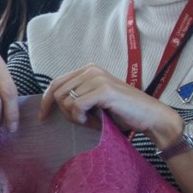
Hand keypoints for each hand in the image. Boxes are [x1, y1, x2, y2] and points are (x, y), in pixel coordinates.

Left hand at [39, 63, 180, 141]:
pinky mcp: (103, 90)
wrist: (150, 116)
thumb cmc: (122, 113)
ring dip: (73, 116)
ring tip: (90, 121)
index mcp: (88, 71)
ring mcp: (98, 78)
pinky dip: (80, 118)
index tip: (43, 117)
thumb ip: (76, 98)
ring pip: (65, 100)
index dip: (46, 101)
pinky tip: (92, 121)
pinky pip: (76, 106)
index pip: (56, 83)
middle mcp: (91, 70)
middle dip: (63, 112)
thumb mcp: (94, 102)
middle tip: (80, 121)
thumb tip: (50, 105)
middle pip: (57, 92)